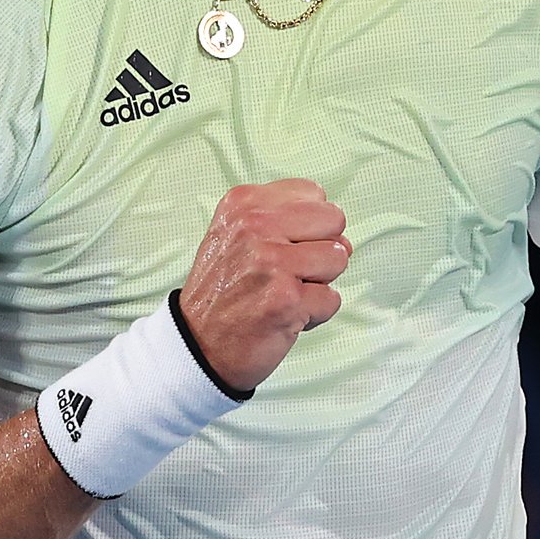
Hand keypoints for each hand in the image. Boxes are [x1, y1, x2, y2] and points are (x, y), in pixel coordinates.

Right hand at [179, 179, 351, 391]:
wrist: (197, 344)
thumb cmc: (224, 291)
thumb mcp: (237, 234)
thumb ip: (285, 221)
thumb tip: (342, 238)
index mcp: (244, 204)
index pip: (314, 194)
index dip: (308, 226)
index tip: (281, 246)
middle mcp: (255, 226)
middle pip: (334, 221)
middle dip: (320, 250)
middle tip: (288, 272)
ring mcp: (272, 263)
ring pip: (338, 258)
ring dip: (319, 282)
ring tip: (286, 292)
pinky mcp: (287, 300)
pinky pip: (332, 299)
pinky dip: (315, 314)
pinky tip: (285, 315)